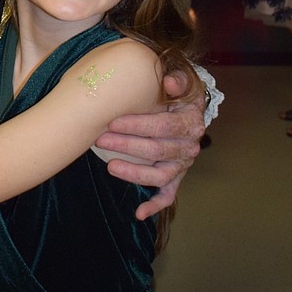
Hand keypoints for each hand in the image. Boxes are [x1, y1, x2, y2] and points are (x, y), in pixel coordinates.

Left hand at [95, 71, 203, 220]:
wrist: (186, 106)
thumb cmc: (177, 91)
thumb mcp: (180, 79)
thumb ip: (177, 78)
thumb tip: (169, 82)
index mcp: (190, 122)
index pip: (164, 126)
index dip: (138, 126)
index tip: (112, 122)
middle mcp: (189, 146)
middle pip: (158, 151)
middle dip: (127, 146)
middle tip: (101, 139)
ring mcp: (182, 164)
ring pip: (160, 176)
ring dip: (135, 174)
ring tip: (110, 166)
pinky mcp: (175, 176)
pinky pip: (168, 195)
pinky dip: (155, 206)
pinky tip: (139, 213)